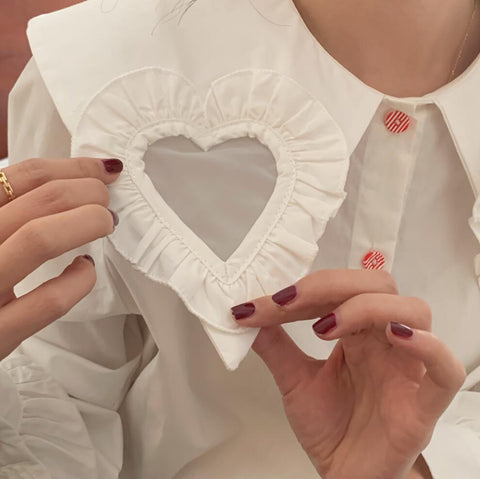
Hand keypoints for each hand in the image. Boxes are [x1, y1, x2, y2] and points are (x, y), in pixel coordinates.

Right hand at [0, 157, 122, 359]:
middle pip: (42, 199)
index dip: (75, 168)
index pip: (23, 175)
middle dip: (89, 191)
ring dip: (87, 223)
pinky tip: (85, 269)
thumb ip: (10, 210)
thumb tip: (65, 184)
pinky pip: (48, 301)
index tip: (105, 170)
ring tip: (106, 223)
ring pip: (40, 238)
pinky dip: (78, 280)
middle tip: (107, 200)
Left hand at [231, 270, 464, 478]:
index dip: (305, 287)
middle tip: (288, 303)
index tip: (266, 301)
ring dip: (367, 307)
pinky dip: (425, 344)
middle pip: (378, 285)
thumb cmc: (331, 428)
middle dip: (332, 285)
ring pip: (413, 311)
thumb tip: (245, 311)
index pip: (341, 288)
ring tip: (327, 328)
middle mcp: (384, 341)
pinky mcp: (424, 404)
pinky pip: (445, 367)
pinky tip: (394, 337)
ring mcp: (407, 368)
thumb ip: (275, 346)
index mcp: (357, 333)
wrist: (348, 476)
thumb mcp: (295, 381)